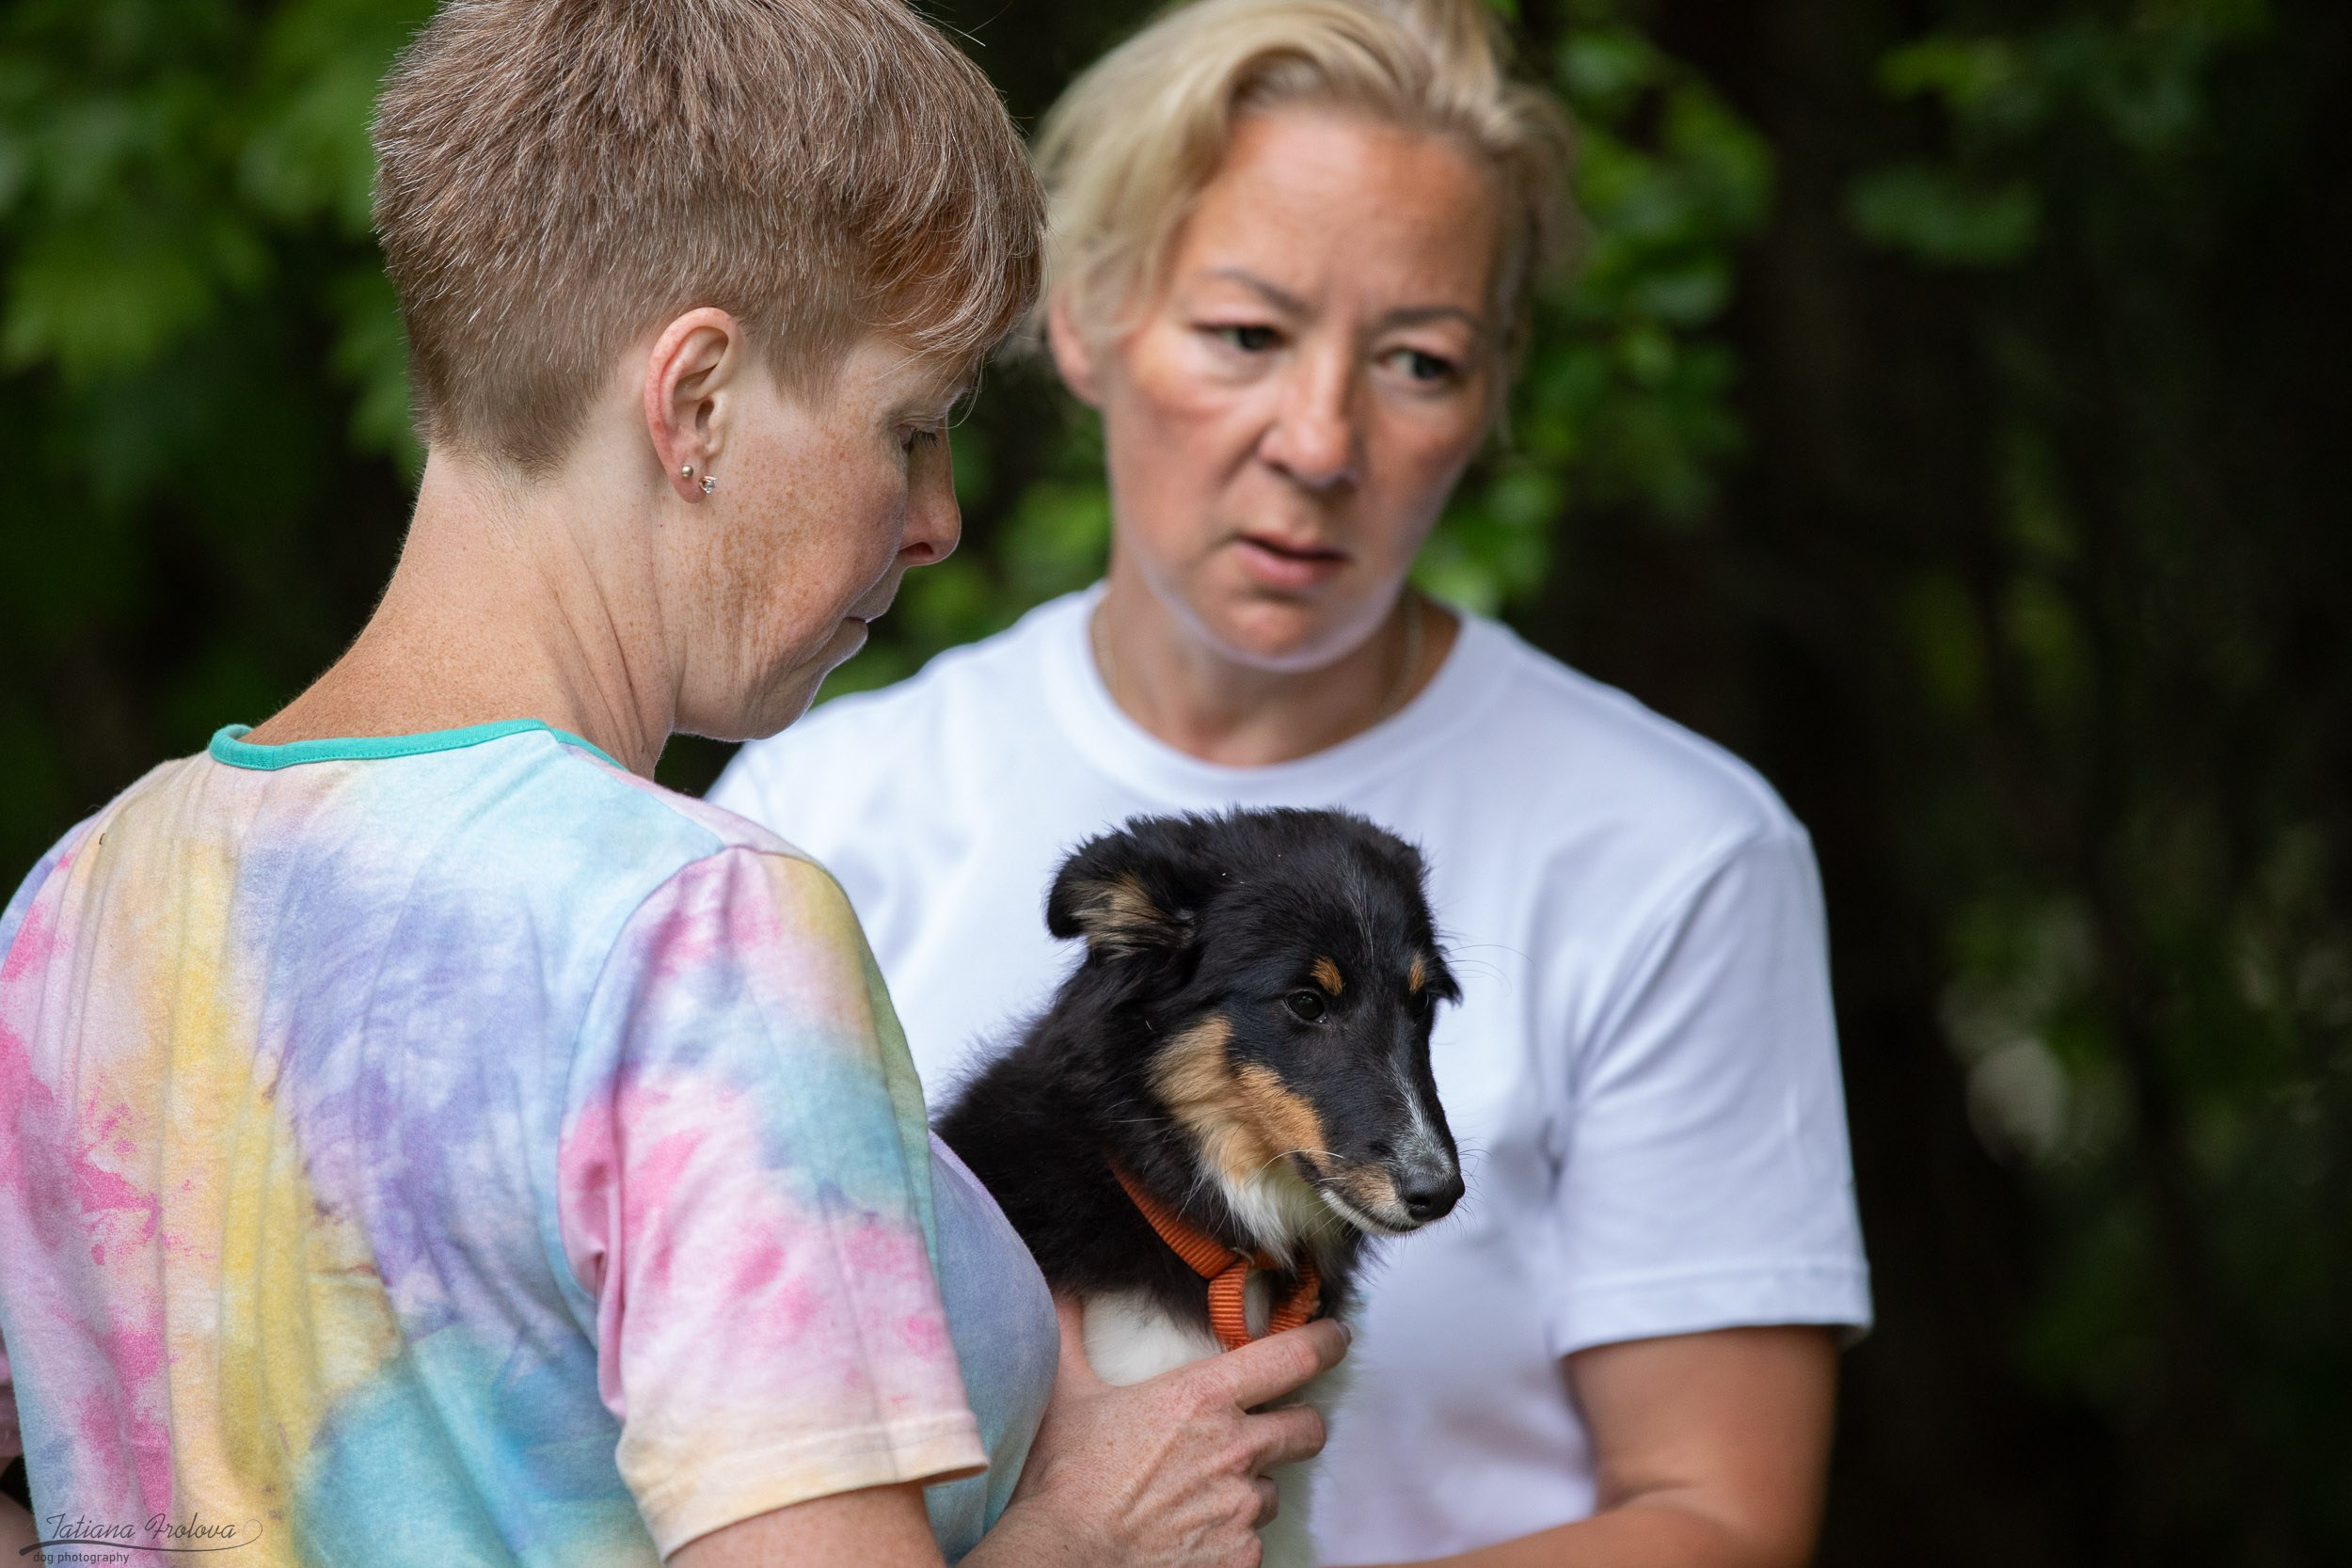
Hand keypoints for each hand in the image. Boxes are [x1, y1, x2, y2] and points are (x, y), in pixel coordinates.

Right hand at [966, 1296, 1347, 1567]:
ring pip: (1273, 1490)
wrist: (1065, 1557)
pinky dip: (1230, 1537)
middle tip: (1276, 1427)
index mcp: (1203, 1399)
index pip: (1294, 1358)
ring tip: (1203, 1493)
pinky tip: (1191, 1533)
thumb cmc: (1067, 1478)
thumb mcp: (1068, 1396)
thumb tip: (1061, 1287)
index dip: (1326, 1342)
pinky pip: (1251, 1541)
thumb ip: (1072, 1333)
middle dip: (1299, 1424)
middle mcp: (1235, 1450)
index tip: (1336, 1337)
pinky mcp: (1239, 1556)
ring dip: (1250, 1487)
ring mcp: (1241, 1508)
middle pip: (1307, 1428)